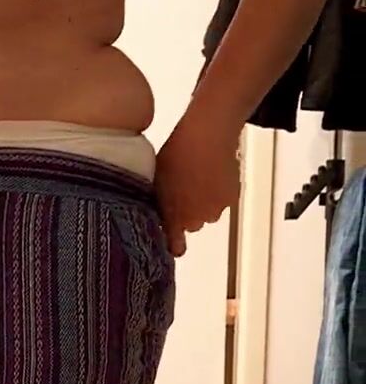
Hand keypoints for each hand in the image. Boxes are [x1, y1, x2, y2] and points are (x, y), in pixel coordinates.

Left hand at [154, 114, 241, 256]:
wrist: (205, 137)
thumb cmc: (176, 155)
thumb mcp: (156, 181)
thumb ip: (156, 204)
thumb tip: (152, 214)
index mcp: (174, 218)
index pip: (176, 246)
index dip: (174, 243)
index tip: (173, 241)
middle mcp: (196, 220)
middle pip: (192, 225)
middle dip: (188, 213)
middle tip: (183, 190)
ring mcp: (216, 210)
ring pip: (209, 213)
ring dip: (204, 202)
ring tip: (198, 178)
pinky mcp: (232, 198)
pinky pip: (223, 201)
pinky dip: (219, 192)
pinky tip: (211, 174)